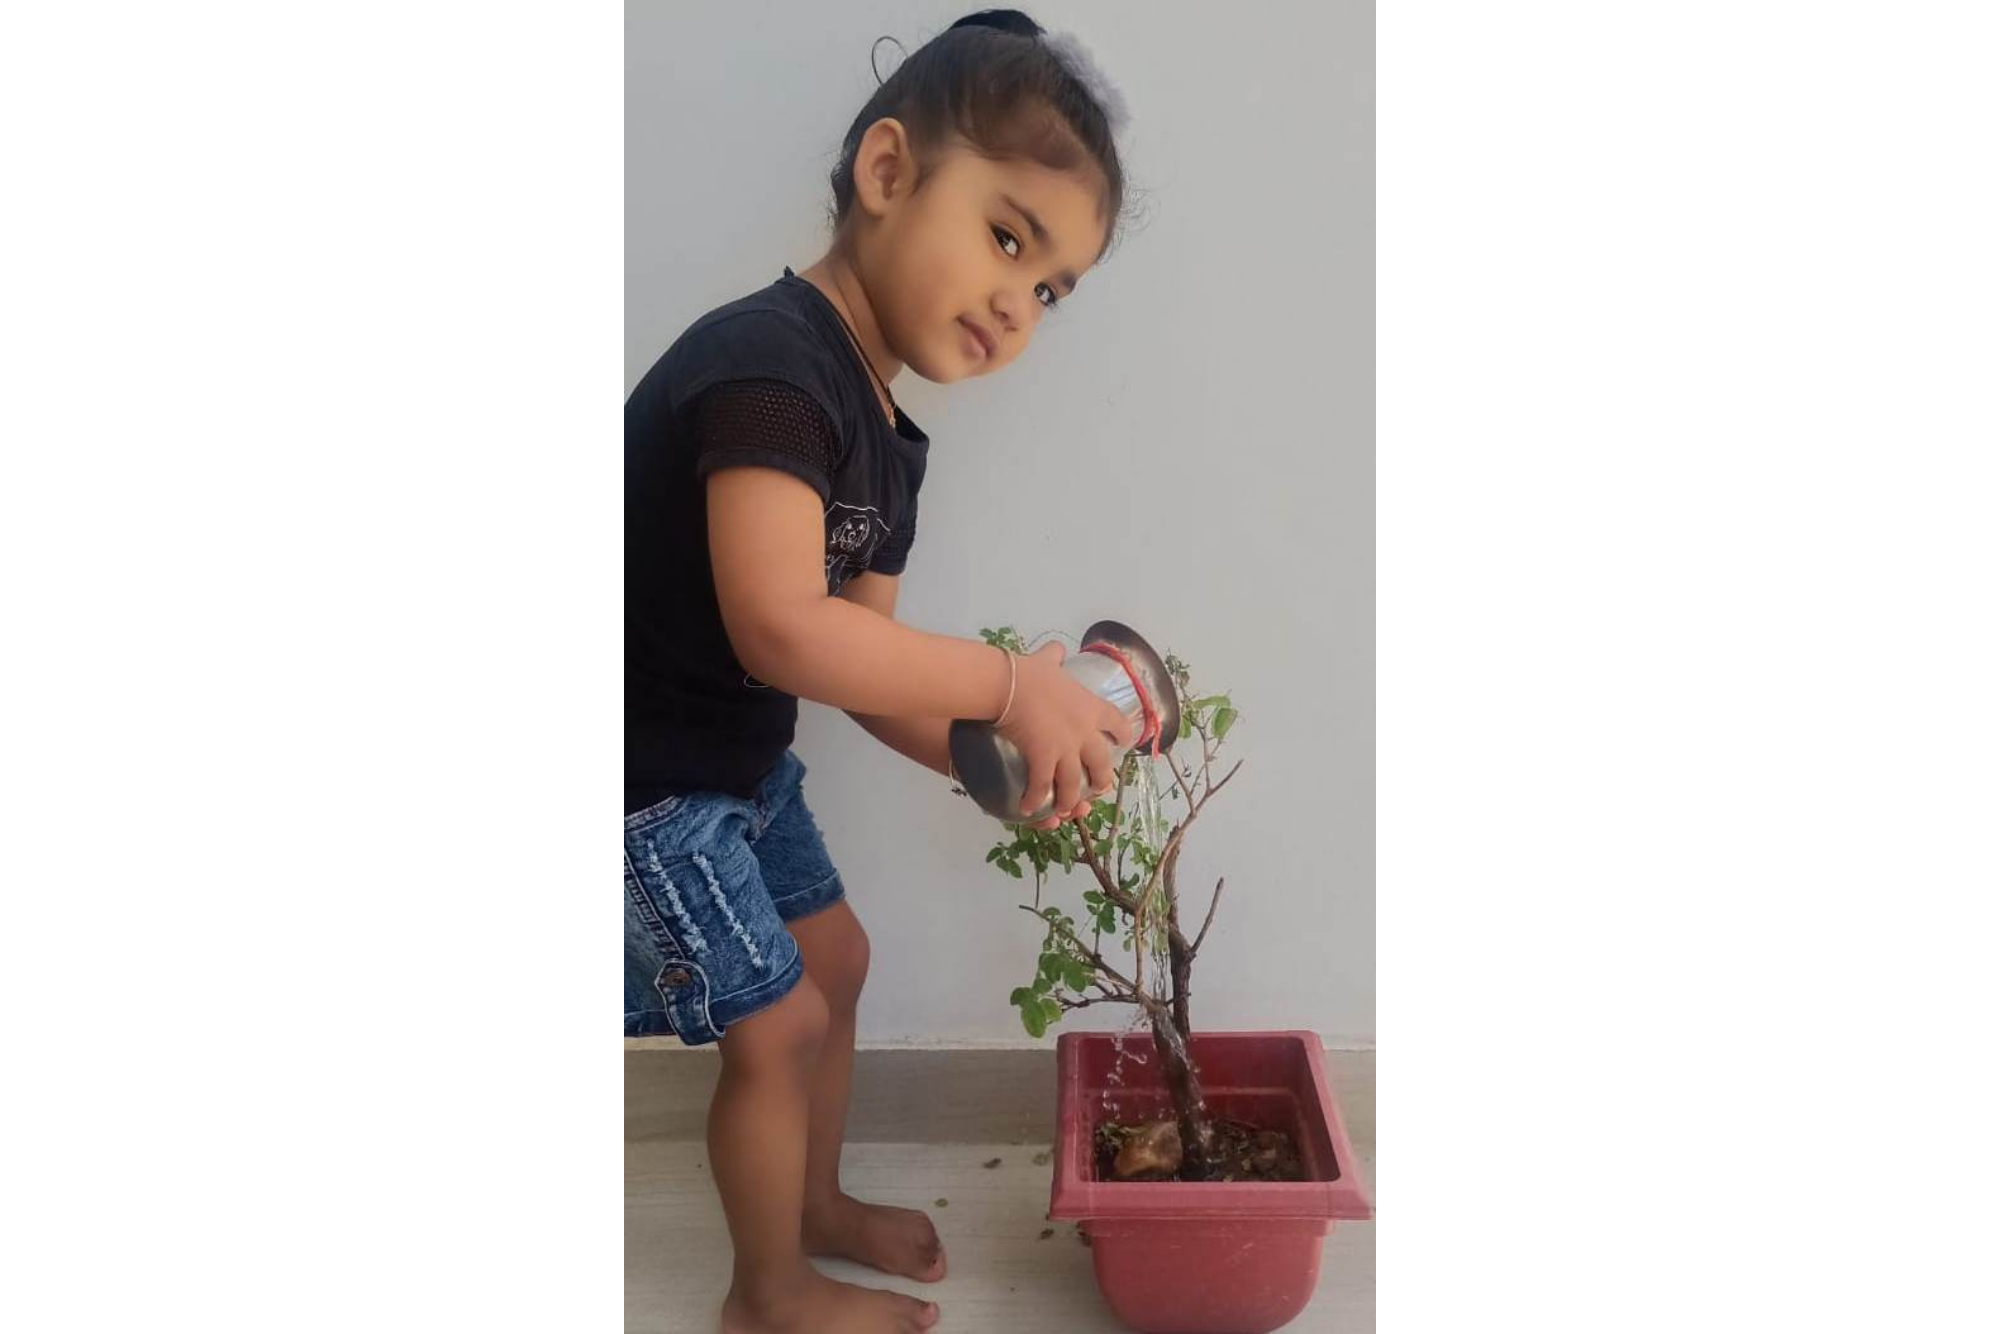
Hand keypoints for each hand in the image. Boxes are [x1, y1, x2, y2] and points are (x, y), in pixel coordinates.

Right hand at [998, 643, 1139, 830]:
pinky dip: (1036, 800)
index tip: (1123, 741)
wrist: (1010, 685)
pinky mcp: (1044, 760)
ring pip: (1074, 784)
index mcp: (1090, 708)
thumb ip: (1054, 657)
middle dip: (1102, 780)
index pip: (1117, 723)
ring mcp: (1065, 749)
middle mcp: (1084, 733)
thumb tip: (1056, 649)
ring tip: (1067, 810)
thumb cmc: (1029, 672)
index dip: (1122, 734)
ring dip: (1071, 801)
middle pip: (1101, 763)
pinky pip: (1043, 787)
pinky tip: (1029, 809)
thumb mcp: (1048, 661)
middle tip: (1100, 789)